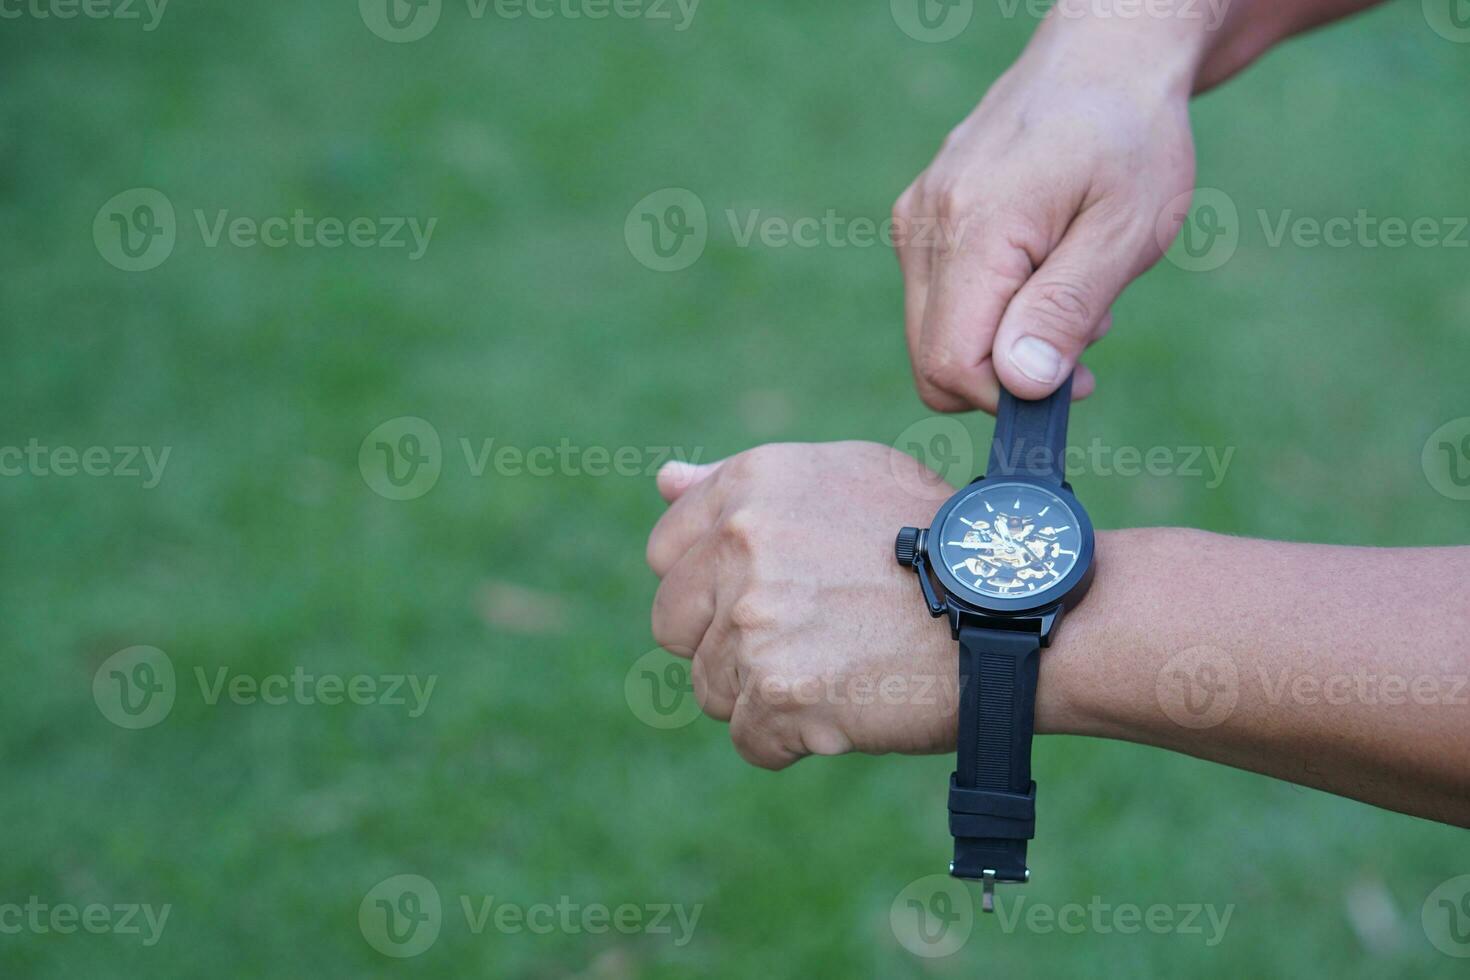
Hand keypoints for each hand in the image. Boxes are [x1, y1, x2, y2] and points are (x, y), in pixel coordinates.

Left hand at [645, 442, 958, 767]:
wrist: (1015, 606)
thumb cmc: (937, 539)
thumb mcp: (844, 477)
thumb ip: (741, 483)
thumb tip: (664, 481)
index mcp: (754, 485)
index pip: (666, 553)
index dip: (708, 584)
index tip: (756, 596)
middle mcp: (743, 544)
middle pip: (674, 625)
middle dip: (724, 642)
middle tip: (801, 641)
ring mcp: (756, 621)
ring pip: (711, 687)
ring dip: (763, 693)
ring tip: (837, 671)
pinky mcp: (780, 692)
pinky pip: (750, 740)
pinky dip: (792, 739)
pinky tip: (845, 710)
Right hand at [894, 21, 1199, 411]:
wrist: (1103, 58)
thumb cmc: (1129, 140)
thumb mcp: (1125, 229)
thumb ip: (1067, 307)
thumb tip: (1019, 384)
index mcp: (974, 228)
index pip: (950, 363)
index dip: (1010, 396)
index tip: (1078, 382)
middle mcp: (924, 224)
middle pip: (931, 361)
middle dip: (1006, 375)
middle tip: (1082, 340)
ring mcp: (914, 219)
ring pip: (933, 336)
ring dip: (1000, 343)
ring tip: (1071, 289)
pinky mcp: (917, 219)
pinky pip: (936, 301)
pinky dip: (987, 311)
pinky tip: (1041, 269)